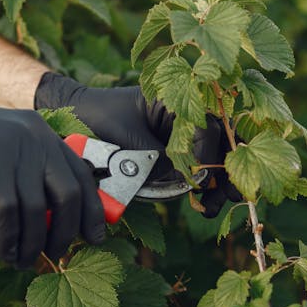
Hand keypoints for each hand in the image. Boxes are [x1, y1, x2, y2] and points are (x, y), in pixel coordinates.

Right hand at [0, 85, 104, 266]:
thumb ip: (27, 177)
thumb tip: (54, 221)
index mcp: (40, 132)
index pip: (81, 175)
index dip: (92, 210)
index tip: (95, 238)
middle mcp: (33, 136)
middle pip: (68, 194)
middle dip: (66, 232)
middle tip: (57, 254)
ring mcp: (10, 148)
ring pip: (38, 210)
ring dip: (33, 244)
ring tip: (23, 261)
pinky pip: (9, 213)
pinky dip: (10, 240)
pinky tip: (5, 253)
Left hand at [34, 72, 241, 217]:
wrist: (75, 116)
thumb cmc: (99, 118)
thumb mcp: (130, 139)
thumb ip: (162, 159)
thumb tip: (190, 181)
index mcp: (178, 98)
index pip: (208, 128)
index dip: (208, 157)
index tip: (201, 181)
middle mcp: (188, 112)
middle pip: (223, 141)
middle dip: (229, 170)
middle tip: (230, 196)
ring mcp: (184, 132)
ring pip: (216, 155)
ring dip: (220, 183)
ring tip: (212, 208)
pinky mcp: (176, 150)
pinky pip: (199, 166)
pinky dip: (205, 185)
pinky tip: (204, 204)